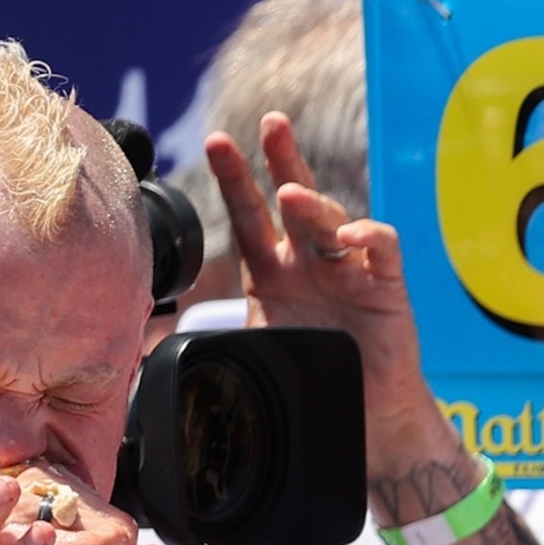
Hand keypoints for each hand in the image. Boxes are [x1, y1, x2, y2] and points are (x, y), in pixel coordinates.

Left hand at [203, 115, 445, 437]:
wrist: (365, 421)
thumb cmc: (313, 386)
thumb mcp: (255, 356)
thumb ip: (218, 342)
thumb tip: (155, 351)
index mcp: (275, 275)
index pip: (251, 217)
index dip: (235, 179)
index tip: (216, 142)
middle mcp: (313, 263)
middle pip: (297, 199)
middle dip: (284, 158)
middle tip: (272, 123)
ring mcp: (351, 271)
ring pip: (334, 220)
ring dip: (315, 204)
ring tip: (293, 196)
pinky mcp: (388, 289)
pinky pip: (382, 250)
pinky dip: (369, 237)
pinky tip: (351, 236)